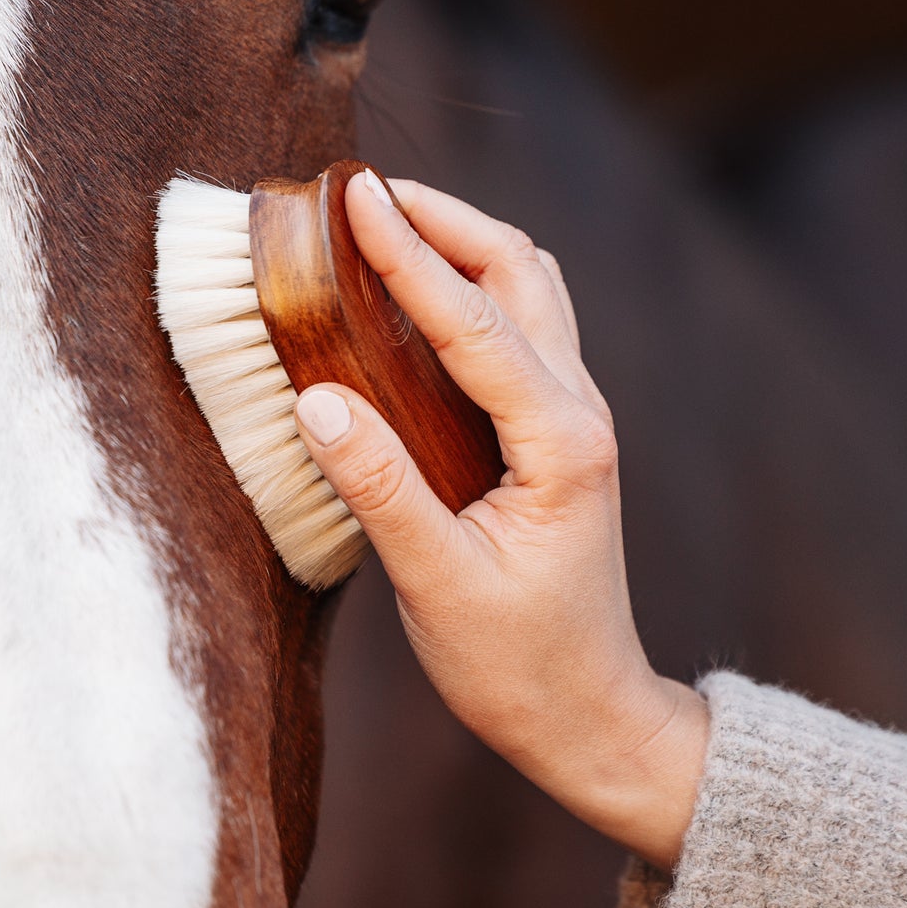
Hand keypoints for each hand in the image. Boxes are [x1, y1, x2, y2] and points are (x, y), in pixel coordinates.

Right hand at [291, 170, 707, 868]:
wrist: (590, 717)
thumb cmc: (519, 667)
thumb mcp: (439, 587)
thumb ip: (380, 490)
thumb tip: (317, 400)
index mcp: (562, 442)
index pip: (474, 321)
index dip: (409, 252)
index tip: (352, 195)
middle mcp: (580, 412)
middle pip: (519, 270)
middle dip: (442, 217)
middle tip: (357, 191)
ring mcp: (574, 415)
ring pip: (527, 288)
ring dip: (461, 241)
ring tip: (380, 221)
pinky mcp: (555, 429)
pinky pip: (517, 326)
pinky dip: (467, 285)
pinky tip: (411, 293)